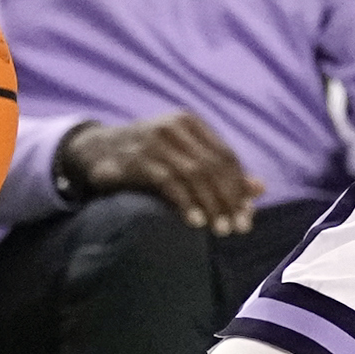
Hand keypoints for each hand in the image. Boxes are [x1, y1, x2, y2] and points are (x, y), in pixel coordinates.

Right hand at [65, 114, 261, 232]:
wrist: (94, 151)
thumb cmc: (146, 158)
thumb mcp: (183, 159)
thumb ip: (219, 173)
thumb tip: (259, 188)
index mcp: (190, 123)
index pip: (225, 156)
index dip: (239, 187)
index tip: (248, 215)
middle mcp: (174, 127)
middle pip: (214, 166)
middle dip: (229, 200)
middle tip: (238, 228)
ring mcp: (154, 141)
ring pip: (195, 174)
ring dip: (211, 205)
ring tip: (220, 230)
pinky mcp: (137, 159)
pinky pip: (169, 183)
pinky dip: (186, 203)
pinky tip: (195, 222)